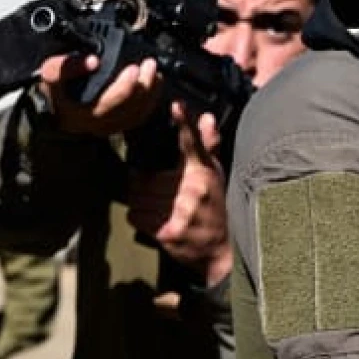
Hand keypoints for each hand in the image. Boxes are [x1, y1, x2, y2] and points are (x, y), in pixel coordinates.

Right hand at [37, 54, 163, 136]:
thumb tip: (92, 61)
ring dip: (151, 94)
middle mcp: (100, 124)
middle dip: (145, 86)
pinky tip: (154, 87)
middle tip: (150, 64)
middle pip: (130, 110)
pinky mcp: (117, 125)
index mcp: (84, 113)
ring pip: (138, 115)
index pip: (111, 103)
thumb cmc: (53, 92)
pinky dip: (150, 102)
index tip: (134, 67)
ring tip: (156, 73)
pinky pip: (139, 117)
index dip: (126, 86)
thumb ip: (66, 66)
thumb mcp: (51, 75)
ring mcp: (110, 127)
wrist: (52, 109)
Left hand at [127, 102, 231, 284]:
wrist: (222, 252)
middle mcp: (193, 190)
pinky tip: (154, 220)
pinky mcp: (168, 231)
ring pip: (138, 196)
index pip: (192, 143)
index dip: (185, 123)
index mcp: (203, 173)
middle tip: (157, 193)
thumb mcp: (215, 176)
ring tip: (158, 208)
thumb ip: (207, 146)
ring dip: (141, 202)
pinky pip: (136, 216)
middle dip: (144, 184)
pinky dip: (139, 217)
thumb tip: (206, 118)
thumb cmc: (217, 210)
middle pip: (147, 176)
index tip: (177, 106)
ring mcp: (181, 211)